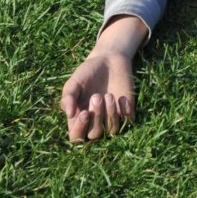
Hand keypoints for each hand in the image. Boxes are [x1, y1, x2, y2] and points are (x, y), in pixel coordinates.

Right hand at [61, 17, 146, 142]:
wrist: (109, 60)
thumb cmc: (87, 73)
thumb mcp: (74, 83)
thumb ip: (68, 97)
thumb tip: (69, 114)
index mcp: (78, 119)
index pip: (76, 137)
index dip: (80, 129)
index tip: (84, 113)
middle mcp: (95, 122)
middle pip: (95, 134)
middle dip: (97, 116)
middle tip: (97, 96)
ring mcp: (111, 118)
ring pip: (112, 130)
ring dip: (111, 114)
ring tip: (109, 95)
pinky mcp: (126, 111)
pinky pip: (128, 121)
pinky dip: (125, 111)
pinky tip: (121, 98)